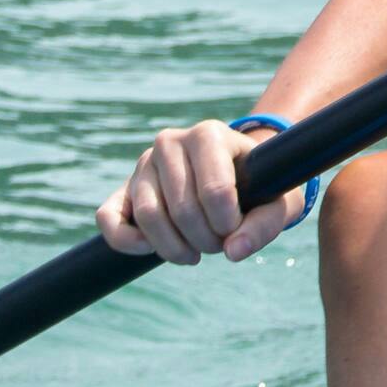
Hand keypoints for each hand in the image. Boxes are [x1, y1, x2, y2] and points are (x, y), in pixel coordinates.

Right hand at [98, 119, 310, 263]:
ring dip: (174, 248)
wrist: (236, 177)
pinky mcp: (124, 187)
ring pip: (148, 216)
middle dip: (205, 240)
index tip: (237, 230)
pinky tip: (150, 250)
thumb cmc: (260, 189)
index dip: (227, 224)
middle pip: (182, 208)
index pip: (214, 190)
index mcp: (209, 134)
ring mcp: (143, 163)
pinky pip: (109, 217)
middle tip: (219, 244)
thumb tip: (234, 251)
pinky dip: (126, 241)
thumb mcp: (277, 204)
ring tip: (196, 252)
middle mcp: (170, 141)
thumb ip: (264, 226)